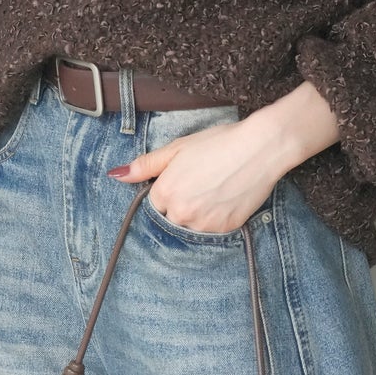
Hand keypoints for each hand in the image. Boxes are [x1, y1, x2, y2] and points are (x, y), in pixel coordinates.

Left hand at [109, 117, 287, 234]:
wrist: (259, 148)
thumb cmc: (218, 143)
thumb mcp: (177, 149)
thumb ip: (145, 165)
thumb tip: (116, 175)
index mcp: (165, 193)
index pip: (156, 204)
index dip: (170, 190)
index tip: (185, 179)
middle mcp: (182, 214)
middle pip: (173, 218)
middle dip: (182, 205)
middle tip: (202, 183)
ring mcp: (205, 224)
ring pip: (193, 226)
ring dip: (199, 214)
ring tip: (216, 189)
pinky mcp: (227, 229)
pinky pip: (214, 231)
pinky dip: (218, 218)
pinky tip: (227, 197)